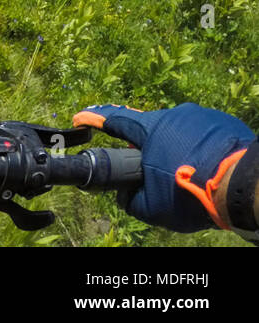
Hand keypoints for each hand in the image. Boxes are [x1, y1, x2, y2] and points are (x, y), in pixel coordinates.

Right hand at [74, 103, 255, 231]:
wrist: (244, 187)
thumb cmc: (192, 193)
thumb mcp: (154, 208)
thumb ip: (131, 200)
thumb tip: (125, 196)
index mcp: (150, 128)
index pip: (114, 120)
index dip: (94, 120)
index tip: (80, 117)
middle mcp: (174, 115)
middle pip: (152, 129)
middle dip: (151, 148)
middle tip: (157, 170)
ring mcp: (202, 116)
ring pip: (181, 132)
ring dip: (180, 150)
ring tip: (190, 174)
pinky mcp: (225, 123)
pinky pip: (206, 135)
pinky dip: (202, 149)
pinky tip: (209, 169)